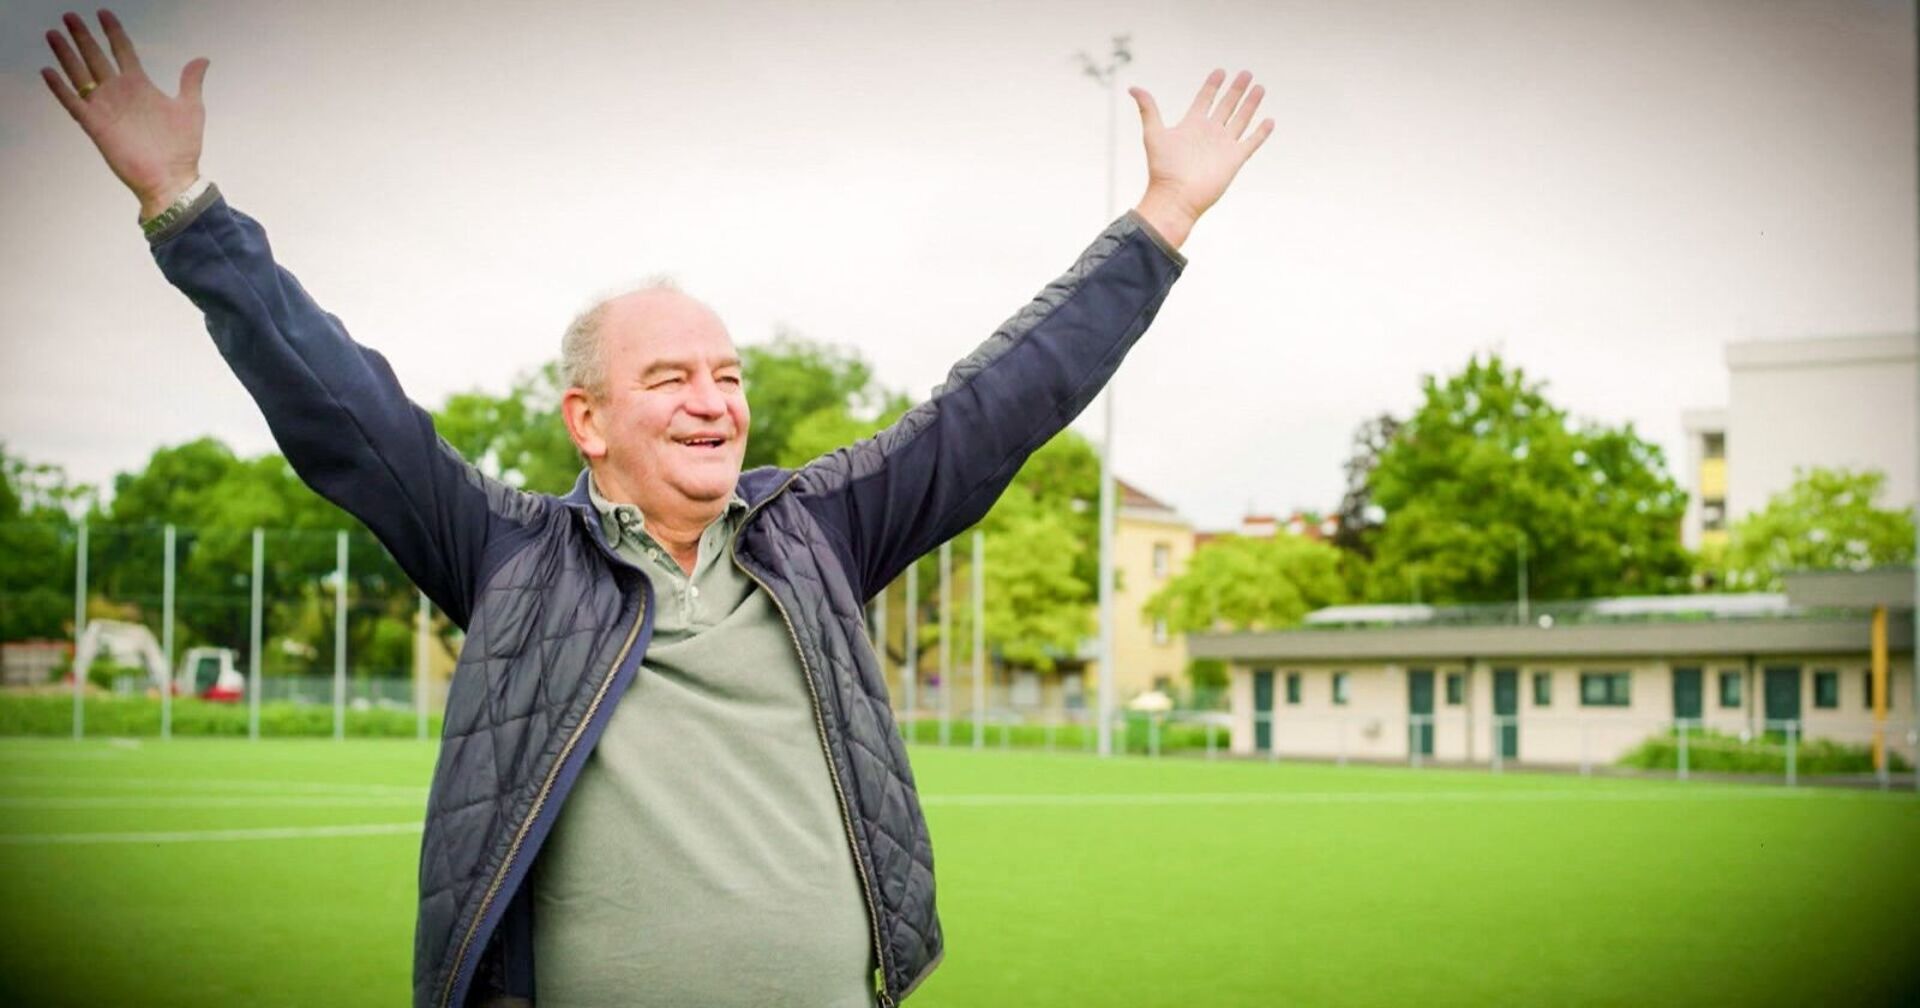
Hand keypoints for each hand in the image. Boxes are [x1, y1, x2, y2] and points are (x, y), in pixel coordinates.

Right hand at [41, 9, 209, 219]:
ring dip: (66, 55)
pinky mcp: (95, 125)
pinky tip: (48, 72)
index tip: (103, 13)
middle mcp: (120, 93)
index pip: (122, 51)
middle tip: (69, 16)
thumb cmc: (182, 147)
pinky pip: (73, 103)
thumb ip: (190, 81)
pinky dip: (60, 89)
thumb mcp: (190, 108)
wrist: (172, 177)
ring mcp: (105, 108)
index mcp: (140, 86)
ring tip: (53, 34)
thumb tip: (202, 59)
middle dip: (83, 37)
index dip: (113, 32)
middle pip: (96, 57)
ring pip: (80, 75)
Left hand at [1128, 70, 1273, 248]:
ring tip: (1260, 87)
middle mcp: (1209, 133)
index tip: (1220, 71)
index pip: (1205, 99)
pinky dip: (1261, 132)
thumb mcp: (1153, 134)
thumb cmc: (1162, 169)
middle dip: (1236, 89)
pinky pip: (1251, 142)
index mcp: (1192, 125)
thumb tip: (1133, 88)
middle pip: (1226, 105)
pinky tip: (1269, 121)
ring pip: (1241, 119)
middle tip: (1246, 73)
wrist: (1176, 196)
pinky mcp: (1234, 159)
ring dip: (1250, 104)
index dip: (1212, 86)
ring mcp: (1223, 145)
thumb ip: (1148, 109)